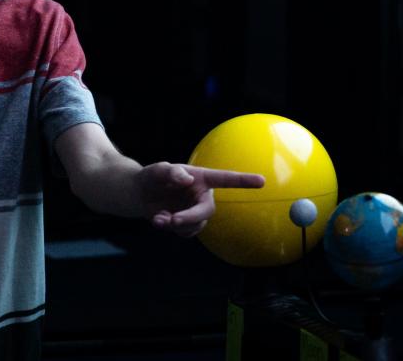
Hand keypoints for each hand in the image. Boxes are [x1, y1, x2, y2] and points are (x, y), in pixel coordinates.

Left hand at [139, 162, 264, 236]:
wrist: (141, 194)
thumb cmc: (152, 177)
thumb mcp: (157, 170)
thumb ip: (171, 172)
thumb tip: (187, 180)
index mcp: (201, 178)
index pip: (225, 179)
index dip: (243, 180)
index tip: (262, 181)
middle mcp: (202, 195)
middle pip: (207, 211)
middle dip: (191, 217)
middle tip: (173, 220)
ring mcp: (196, 211)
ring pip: (195, 225)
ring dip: (176, 224)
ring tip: (158, 217)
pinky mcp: (188, 224)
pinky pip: (185, 232)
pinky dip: (170, 228)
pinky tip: (158, 220)